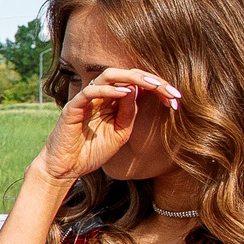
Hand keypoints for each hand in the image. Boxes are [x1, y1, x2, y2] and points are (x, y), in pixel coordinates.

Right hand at [32, 67, 181, 189]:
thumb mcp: (121, 132)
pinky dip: (108, 90)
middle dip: (152, 80)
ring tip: (153, 85)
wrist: (66, 168)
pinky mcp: (73, 108)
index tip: (177, 99)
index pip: (137, 85)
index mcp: (112, 101)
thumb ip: (129, 112)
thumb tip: (138, 90)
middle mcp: (100, 95)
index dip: (158, 89)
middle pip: (127, 75)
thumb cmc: (91, 151)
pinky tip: (126, 93)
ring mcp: (86, 100)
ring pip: (109, 76)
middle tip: (172, 91)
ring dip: (134, 78)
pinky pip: (90, 92)